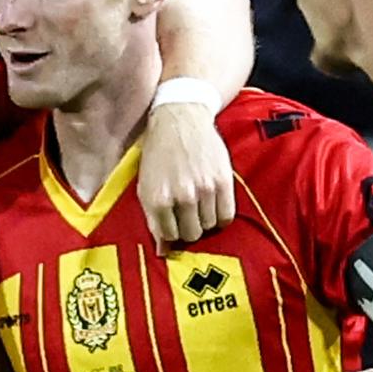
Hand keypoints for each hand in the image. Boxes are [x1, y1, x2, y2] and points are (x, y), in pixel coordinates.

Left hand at [138, 101, 235, 252]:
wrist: (180, 119)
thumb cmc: (159, 154)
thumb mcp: (146, 186)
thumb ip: (153, 220)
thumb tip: (163, 252)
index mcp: (157, 199)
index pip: (169, 237)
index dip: (172, 233)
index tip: (175, 225)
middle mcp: (181, 196)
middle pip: (191, 234)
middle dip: (189, 228)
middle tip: (188, 215)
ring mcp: (204, 189)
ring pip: (209, 226)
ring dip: (205, 220)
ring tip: (200, 205)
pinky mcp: (223, 181)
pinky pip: (227, 215)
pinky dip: (221, 216)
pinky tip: (214, 206)